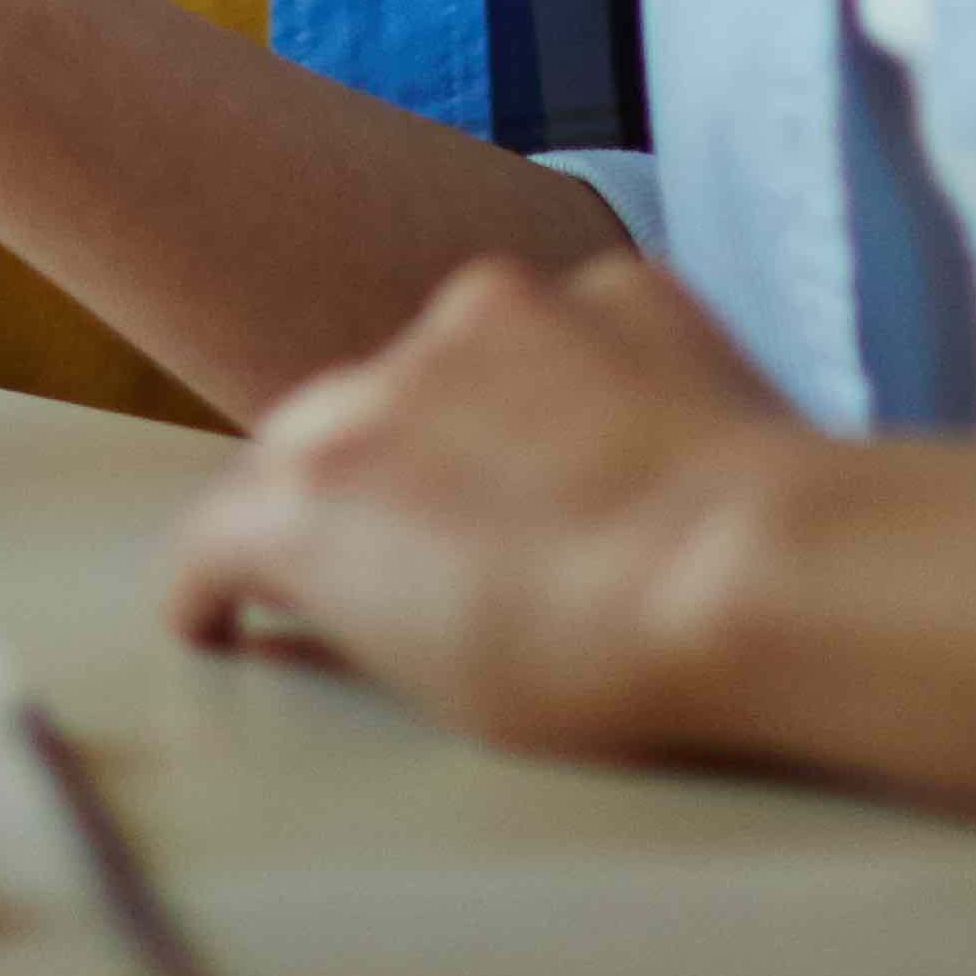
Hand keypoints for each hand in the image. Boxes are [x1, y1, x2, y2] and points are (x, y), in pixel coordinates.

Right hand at [165, 252, 817, 756]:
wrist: (758, 567)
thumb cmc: (604, 660)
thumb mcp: (434, 685)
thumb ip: (360, 598)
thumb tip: (348, 586)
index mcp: (319, 485)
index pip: (221, 526)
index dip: (217, 576)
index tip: (218, 604)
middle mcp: (386, 373)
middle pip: (328, 425)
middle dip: (349, 486)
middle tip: (406, 558)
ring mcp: (503, 314)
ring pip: (455, 364)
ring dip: (478, 423)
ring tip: (558, 515)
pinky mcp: (610, 291)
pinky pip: (573, 336)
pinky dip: (584, 386)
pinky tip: (636, 461)